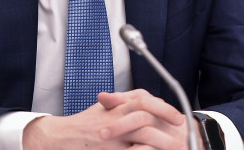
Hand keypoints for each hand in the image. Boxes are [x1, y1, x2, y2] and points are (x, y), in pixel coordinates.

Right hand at [22, 89, 193, 149]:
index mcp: (115, 106)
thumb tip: (145, 98)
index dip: (163, 107)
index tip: (177, 116)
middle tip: (182, 130)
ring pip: (143, 133)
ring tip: (178, 147)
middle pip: (146, 114)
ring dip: (162, 141)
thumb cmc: (83, 124)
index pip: (143, 100)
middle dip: (166, 120)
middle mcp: (115, 118)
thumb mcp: (103, 108)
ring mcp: (112, 136)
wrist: (61, 138)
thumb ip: (122, 101)